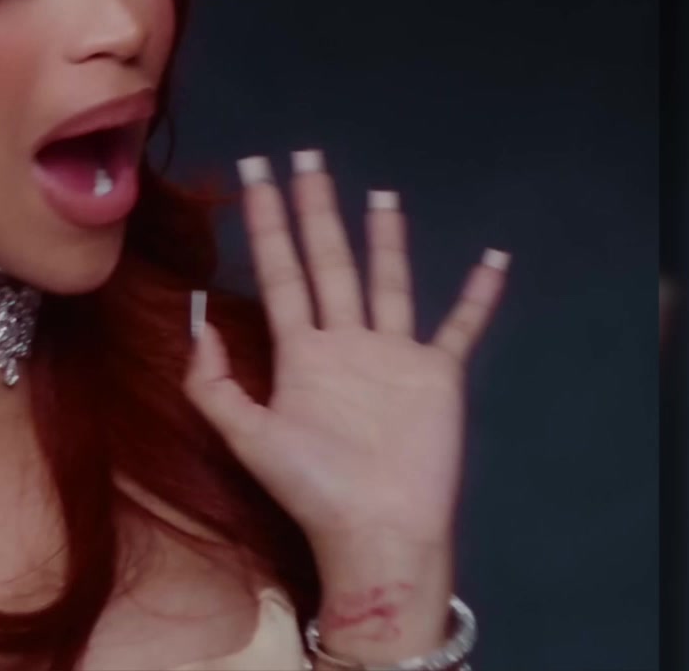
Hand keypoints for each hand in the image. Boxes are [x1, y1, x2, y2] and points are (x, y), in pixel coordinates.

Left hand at [182, 151, 507, 551]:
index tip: (251, 175)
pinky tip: (492, 260)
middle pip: (327, 260)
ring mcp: (392, 356)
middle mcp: (344, 343)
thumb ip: (212, 381)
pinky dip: (479, 295)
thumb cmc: (312, 492)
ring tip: (379, 193)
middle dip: (314, 208)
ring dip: (384, 239)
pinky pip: (461, 326)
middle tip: (304, 156)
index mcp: (299, 353)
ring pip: (387, 281)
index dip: (265, 222)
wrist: (376, 533)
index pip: (278, 269)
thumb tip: (196, 315)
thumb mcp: (246, 437)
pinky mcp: (437, 375)